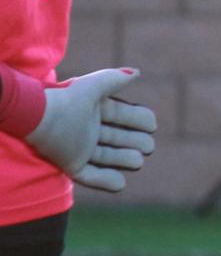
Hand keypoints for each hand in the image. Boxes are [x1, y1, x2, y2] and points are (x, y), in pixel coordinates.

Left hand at [25, 68, 157, 191]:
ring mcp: (82, 149)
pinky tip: (120, 183)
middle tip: (146, 146)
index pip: (126, 116)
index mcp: (97, 111)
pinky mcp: (72, 165)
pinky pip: (92, 176)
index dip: (141, 120)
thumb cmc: (63, 100)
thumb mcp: (91, 87)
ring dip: (126, 160)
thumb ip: (114, 79)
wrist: (34, 118)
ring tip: (136, 161)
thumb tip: (137, 73)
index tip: (150, 125)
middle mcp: (91, 130)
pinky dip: (106, 181)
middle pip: (122, 138)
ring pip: (111, 157)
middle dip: (137, 142)